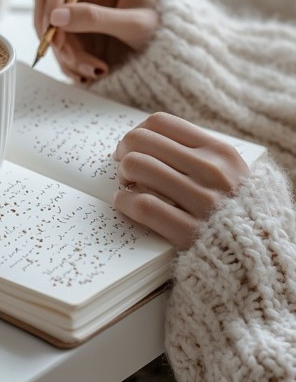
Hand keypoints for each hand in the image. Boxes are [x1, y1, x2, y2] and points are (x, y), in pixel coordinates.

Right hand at [34, 0, 157, 81]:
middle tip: (62, 51)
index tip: (54, 22)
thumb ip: (96, 18)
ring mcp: (80, 9)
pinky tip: (88, 73)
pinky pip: (59, 45)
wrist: (173, 52)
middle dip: (51, 28)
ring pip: (50, 25)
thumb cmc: (164, 29)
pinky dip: (68, 62)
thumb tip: (56, 17)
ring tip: (90, 70)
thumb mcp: (135, 24)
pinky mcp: (78, 32)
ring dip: (62, 51)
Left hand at [112, 112, 248, 249]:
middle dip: (124, 151)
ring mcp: (202, 203)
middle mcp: (212, 172)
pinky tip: (126, 204)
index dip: (137, 132)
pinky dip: (124, 201)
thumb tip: (147, 139)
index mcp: (221, 153)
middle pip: (143, 141)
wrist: (259, 259)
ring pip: (137, 166)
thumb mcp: (231, 173)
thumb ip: (198, 155)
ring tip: (127, 186)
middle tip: (123, 166)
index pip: (161, 123)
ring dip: (123, 175)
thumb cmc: (236, 212)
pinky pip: (141, 204)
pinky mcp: (189, 233)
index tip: (131, 145)